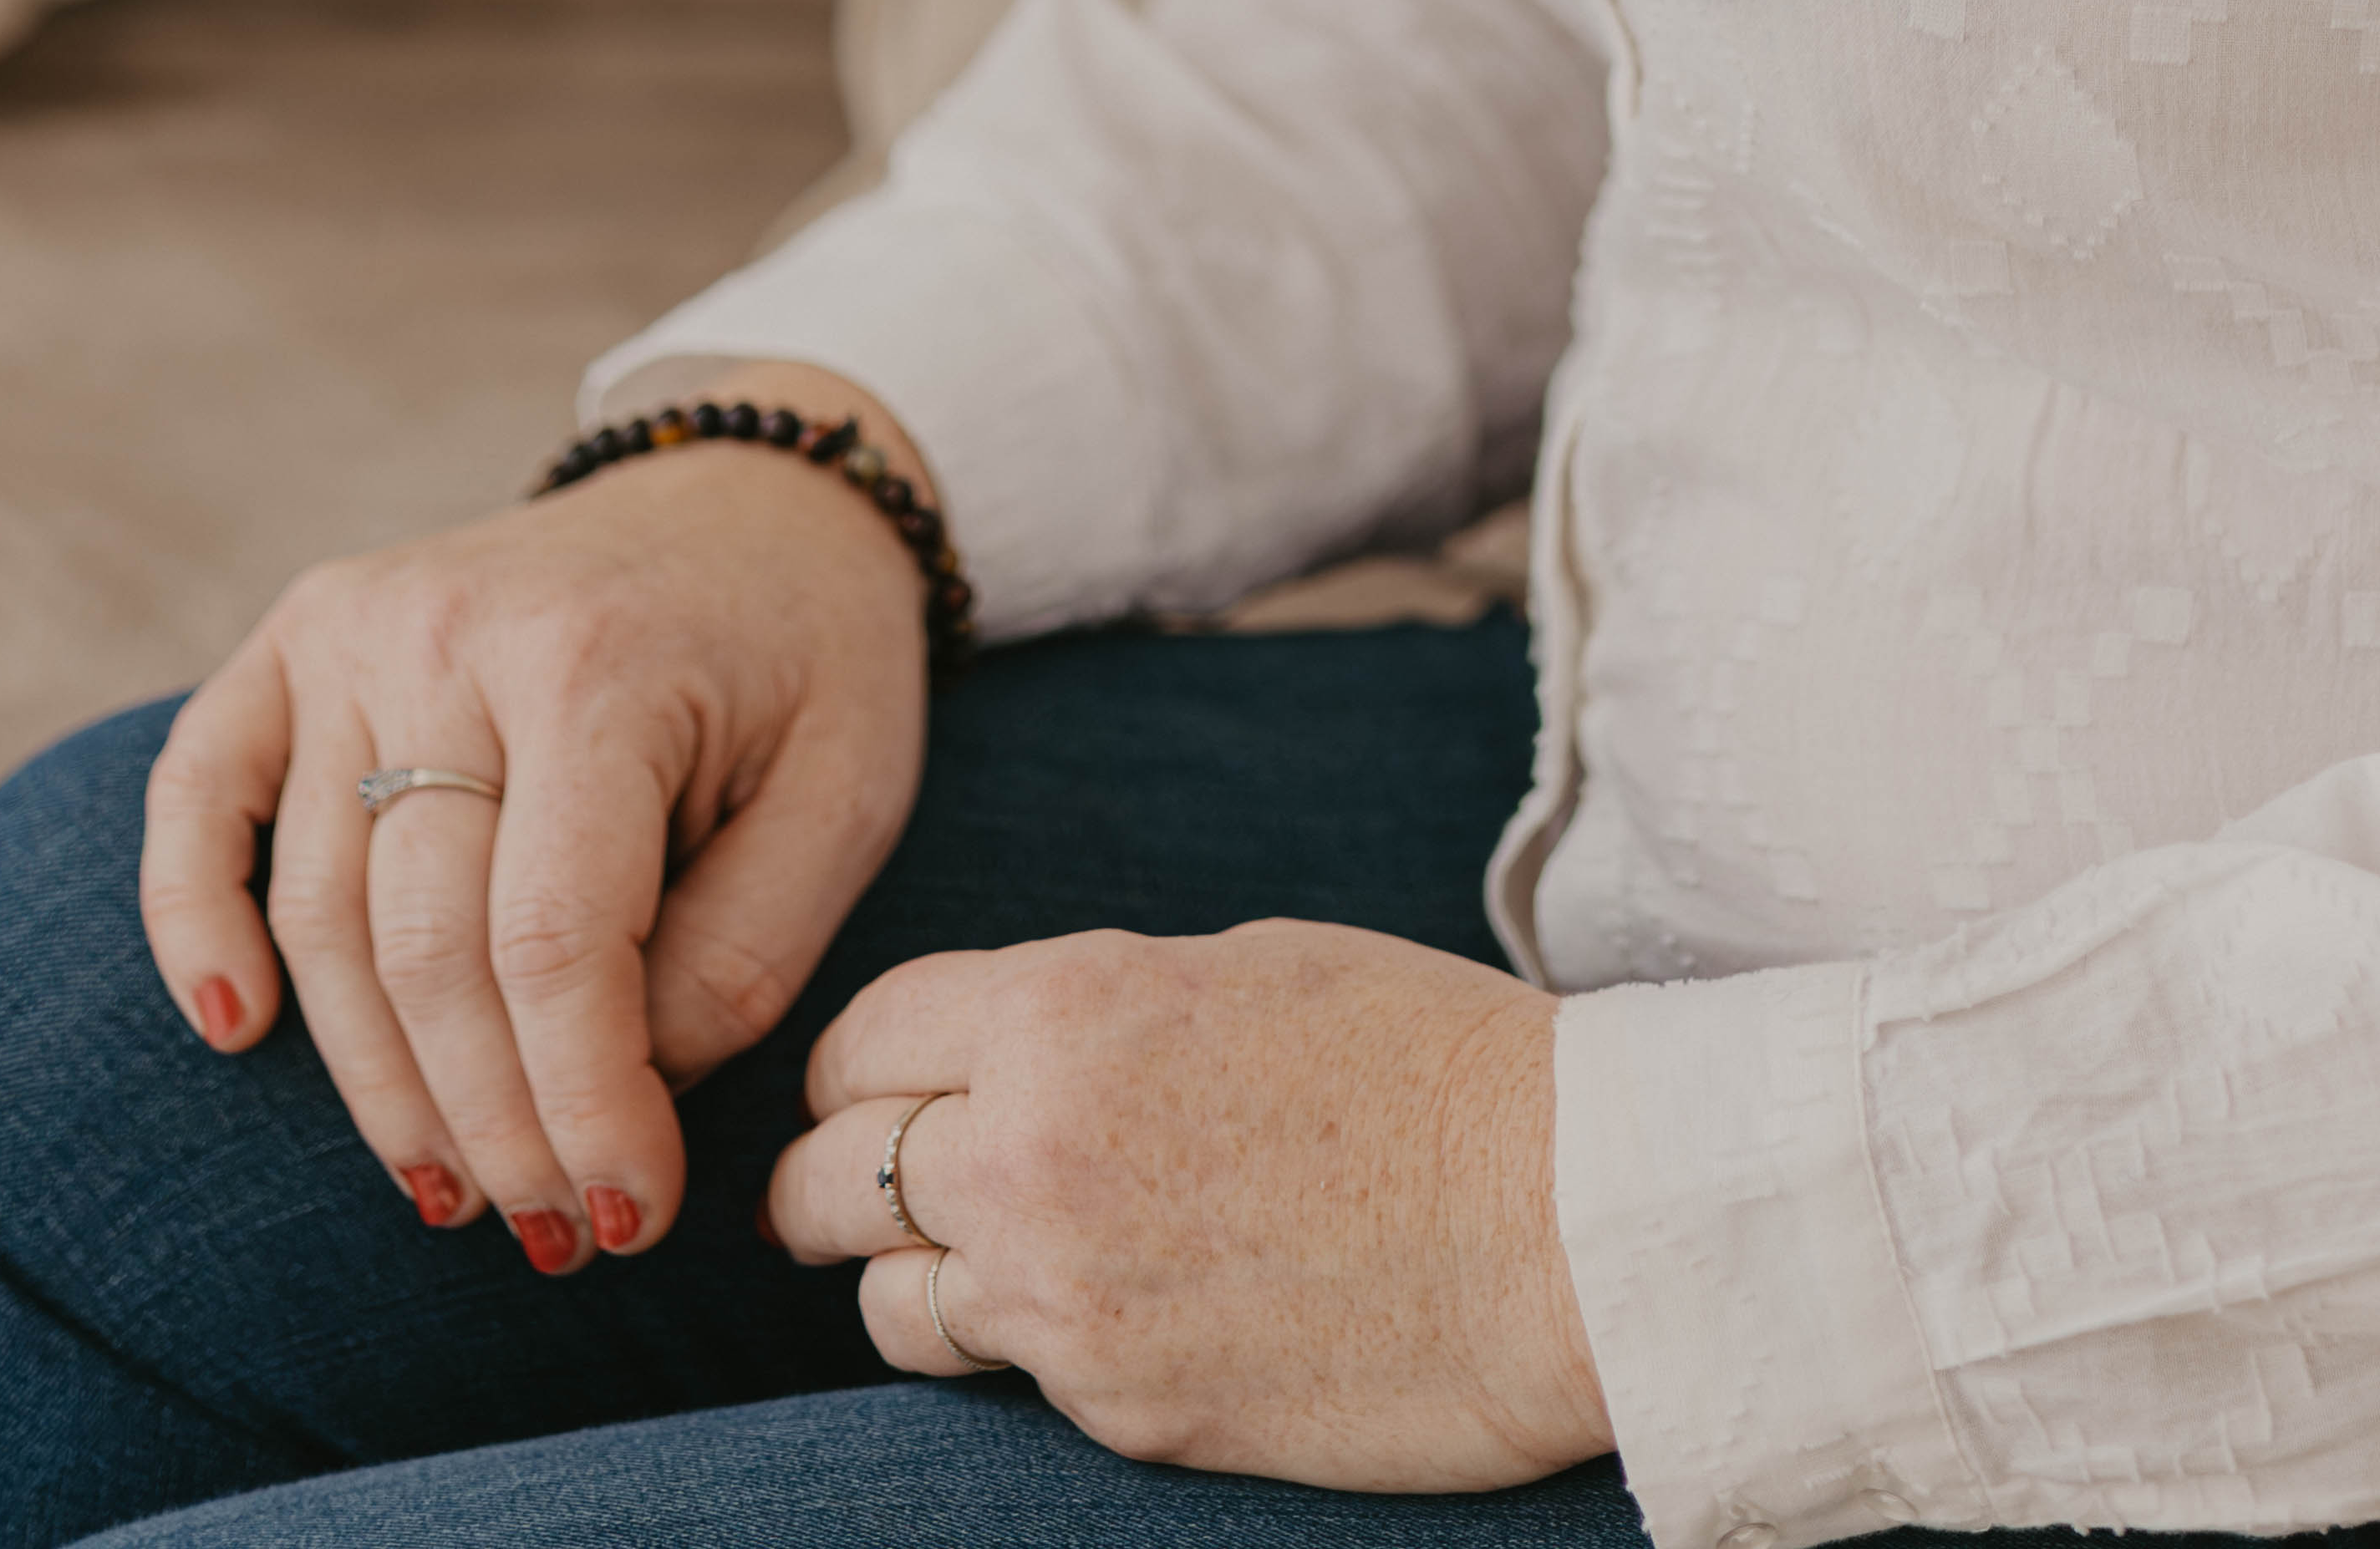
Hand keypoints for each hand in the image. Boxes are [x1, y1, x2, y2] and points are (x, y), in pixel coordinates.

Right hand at [139, 367, 934, 1270]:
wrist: (752, 493)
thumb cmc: (807, 658)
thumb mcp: (846, 793)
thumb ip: (741, 955)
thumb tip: (612, 1093)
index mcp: (602, 663)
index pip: (556, 944)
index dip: (584, 1107)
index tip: (631, 1217)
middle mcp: (455, 631)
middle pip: (427, 949)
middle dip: (493, 1122)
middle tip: (551, 1230)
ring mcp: (359, 624)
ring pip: (322, 911)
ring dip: (379, 1082)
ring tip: (455, 1189)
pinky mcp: (302, 629)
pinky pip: (199, 788)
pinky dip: (188, 912)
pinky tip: (234, 1027)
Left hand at [767, 919, 1608, 1486]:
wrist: (1554, 1221)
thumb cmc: (1426, 1061)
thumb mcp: (1243, 969)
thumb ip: (1096, 1014)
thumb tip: (1012, 1051)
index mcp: (1066, 1012)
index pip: (863, 1037)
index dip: (855, 1062)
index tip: (865, 1084)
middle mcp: (1033, 1153)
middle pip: (828, 1179)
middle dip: (825, 1181)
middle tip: (844, 1190)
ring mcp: (1066, 1299)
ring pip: (885, 1304)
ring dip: (910, 1280)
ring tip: (967, 1265)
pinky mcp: (1117, 1410)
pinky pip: (1005, 1380)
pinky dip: (1026, 1348)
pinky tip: (1097, 1316)